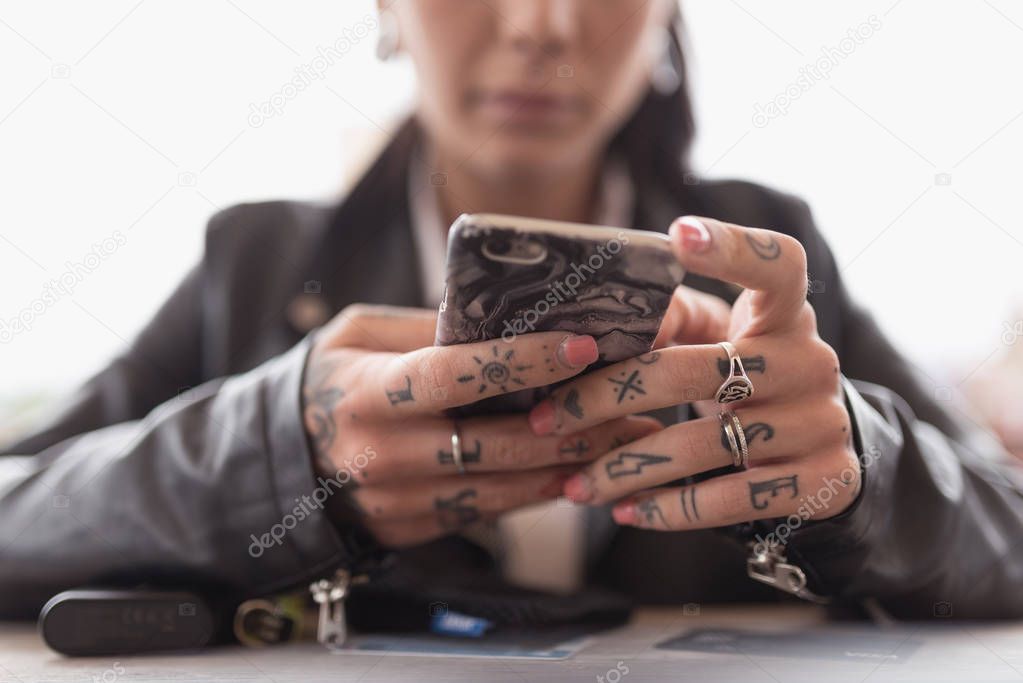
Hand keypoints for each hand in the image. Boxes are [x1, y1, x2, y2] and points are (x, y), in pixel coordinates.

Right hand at [302, 304, 660, 546]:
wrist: (281, 457)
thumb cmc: (328, 380)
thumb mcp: (360, 335)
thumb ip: (427, 330)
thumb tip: (506, 318)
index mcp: (368, 394)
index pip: (456, 377)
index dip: (523, 362)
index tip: (582, 345)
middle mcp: (384, 454)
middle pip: (497, 444)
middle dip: (575, 423)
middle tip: (634, 400)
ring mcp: (399, 500)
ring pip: (504, 487)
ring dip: (573, 464)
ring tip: (629, 437)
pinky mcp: (414, 528)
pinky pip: (491, 512)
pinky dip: (540, 490)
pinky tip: (582, 468)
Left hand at [526, 216, 859, 531]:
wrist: (819, 451)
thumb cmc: (744, 380)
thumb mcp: (718, 342)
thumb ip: (667, 325)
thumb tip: (585, 335)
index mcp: (785, 313)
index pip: (777, 264)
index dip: (733, 247)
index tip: (678, 233)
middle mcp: (811, 361)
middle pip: (698, 369)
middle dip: (607, 397)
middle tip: (547, 418)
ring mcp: (821, 423)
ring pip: (704, 444)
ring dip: (625, 467)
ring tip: (574, 485)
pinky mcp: (823, 480)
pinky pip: (732, 499)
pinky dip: (670, 510)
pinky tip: (625, 511)